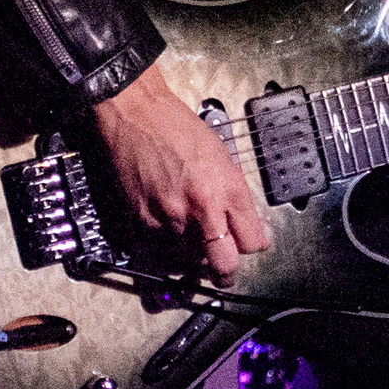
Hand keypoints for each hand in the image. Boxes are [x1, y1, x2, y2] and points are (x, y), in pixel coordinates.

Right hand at [95, 57, 267, 281]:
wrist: (137, 115)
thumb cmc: (179, 129)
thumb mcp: (223, 158)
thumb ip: (233, 196)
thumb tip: (240, 225)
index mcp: (227, 189)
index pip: (251, 243)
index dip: (251, 247)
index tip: (247, 247)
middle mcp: (200, 208)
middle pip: (222, 265)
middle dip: (225, 273)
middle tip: (223, 272)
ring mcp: (169, 217)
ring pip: (188, 262)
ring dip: (191, 256)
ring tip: (189, 236)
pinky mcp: (141, 220)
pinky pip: (159, 250)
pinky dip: (165, 244)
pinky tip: (167, 224)